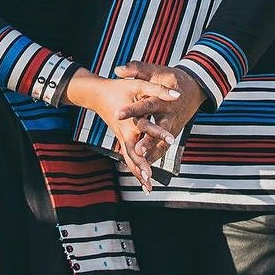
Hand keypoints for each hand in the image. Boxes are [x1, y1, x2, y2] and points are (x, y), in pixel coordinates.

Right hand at [64, 70, 178, 191]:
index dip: (159, 133)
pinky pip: (128, 157)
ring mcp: (121, 138)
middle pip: (133, 152)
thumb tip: (178, 96)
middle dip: (141, 165)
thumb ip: (158, 90)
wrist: (97, 94)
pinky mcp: (122, 140)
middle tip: (150, 177)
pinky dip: (135, 169)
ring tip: (148, 189)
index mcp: (131, 118)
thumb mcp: (139, 85)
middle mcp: (125, 132)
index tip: (171, 141)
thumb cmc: (119, 88)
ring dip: (138, 173)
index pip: (146, 127)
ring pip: (130, 159)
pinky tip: (143, 181)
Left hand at [113, 62, 207, 161]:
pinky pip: (162, 149)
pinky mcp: (172, 134)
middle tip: (136, 149)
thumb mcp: (155, 71)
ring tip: (141, 166)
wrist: (194, 88)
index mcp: (163, 99)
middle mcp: (169, 115)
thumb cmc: (171, 78)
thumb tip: (118, 69)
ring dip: (152, 154)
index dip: (132, 110)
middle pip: (157, 129)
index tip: (117, 113)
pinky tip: (144, 170)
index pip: (145, 104)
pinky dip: (154, 158)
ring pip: (162, 144)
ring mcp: (172, 127)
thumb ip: (136, 69)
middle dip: (148, 141)